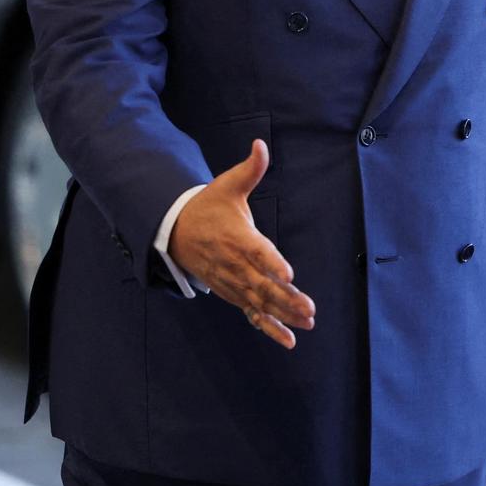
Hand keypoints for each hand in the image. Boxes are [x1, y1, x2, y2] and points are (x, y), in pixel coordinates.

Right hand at [167, 140, 315, 347]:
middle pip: (262, 283)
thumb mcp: (226, 185)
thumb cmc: (209, 207)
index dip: (272, 262)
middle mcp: (236, 264)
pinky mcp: (233, 293)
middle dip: (286, 297)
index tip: (288, 273)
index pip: (257, 252)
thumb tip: (260, 144)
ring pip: (260, 301)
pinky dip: (269, 327)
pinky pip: (252, 313)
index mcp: (238, 237)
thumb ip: (250, 169)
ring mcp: (234, 282)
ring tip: (306, 322)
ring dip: (283, 314)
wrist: (177, 232)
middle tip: (308, 307)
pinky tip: (289, 340)